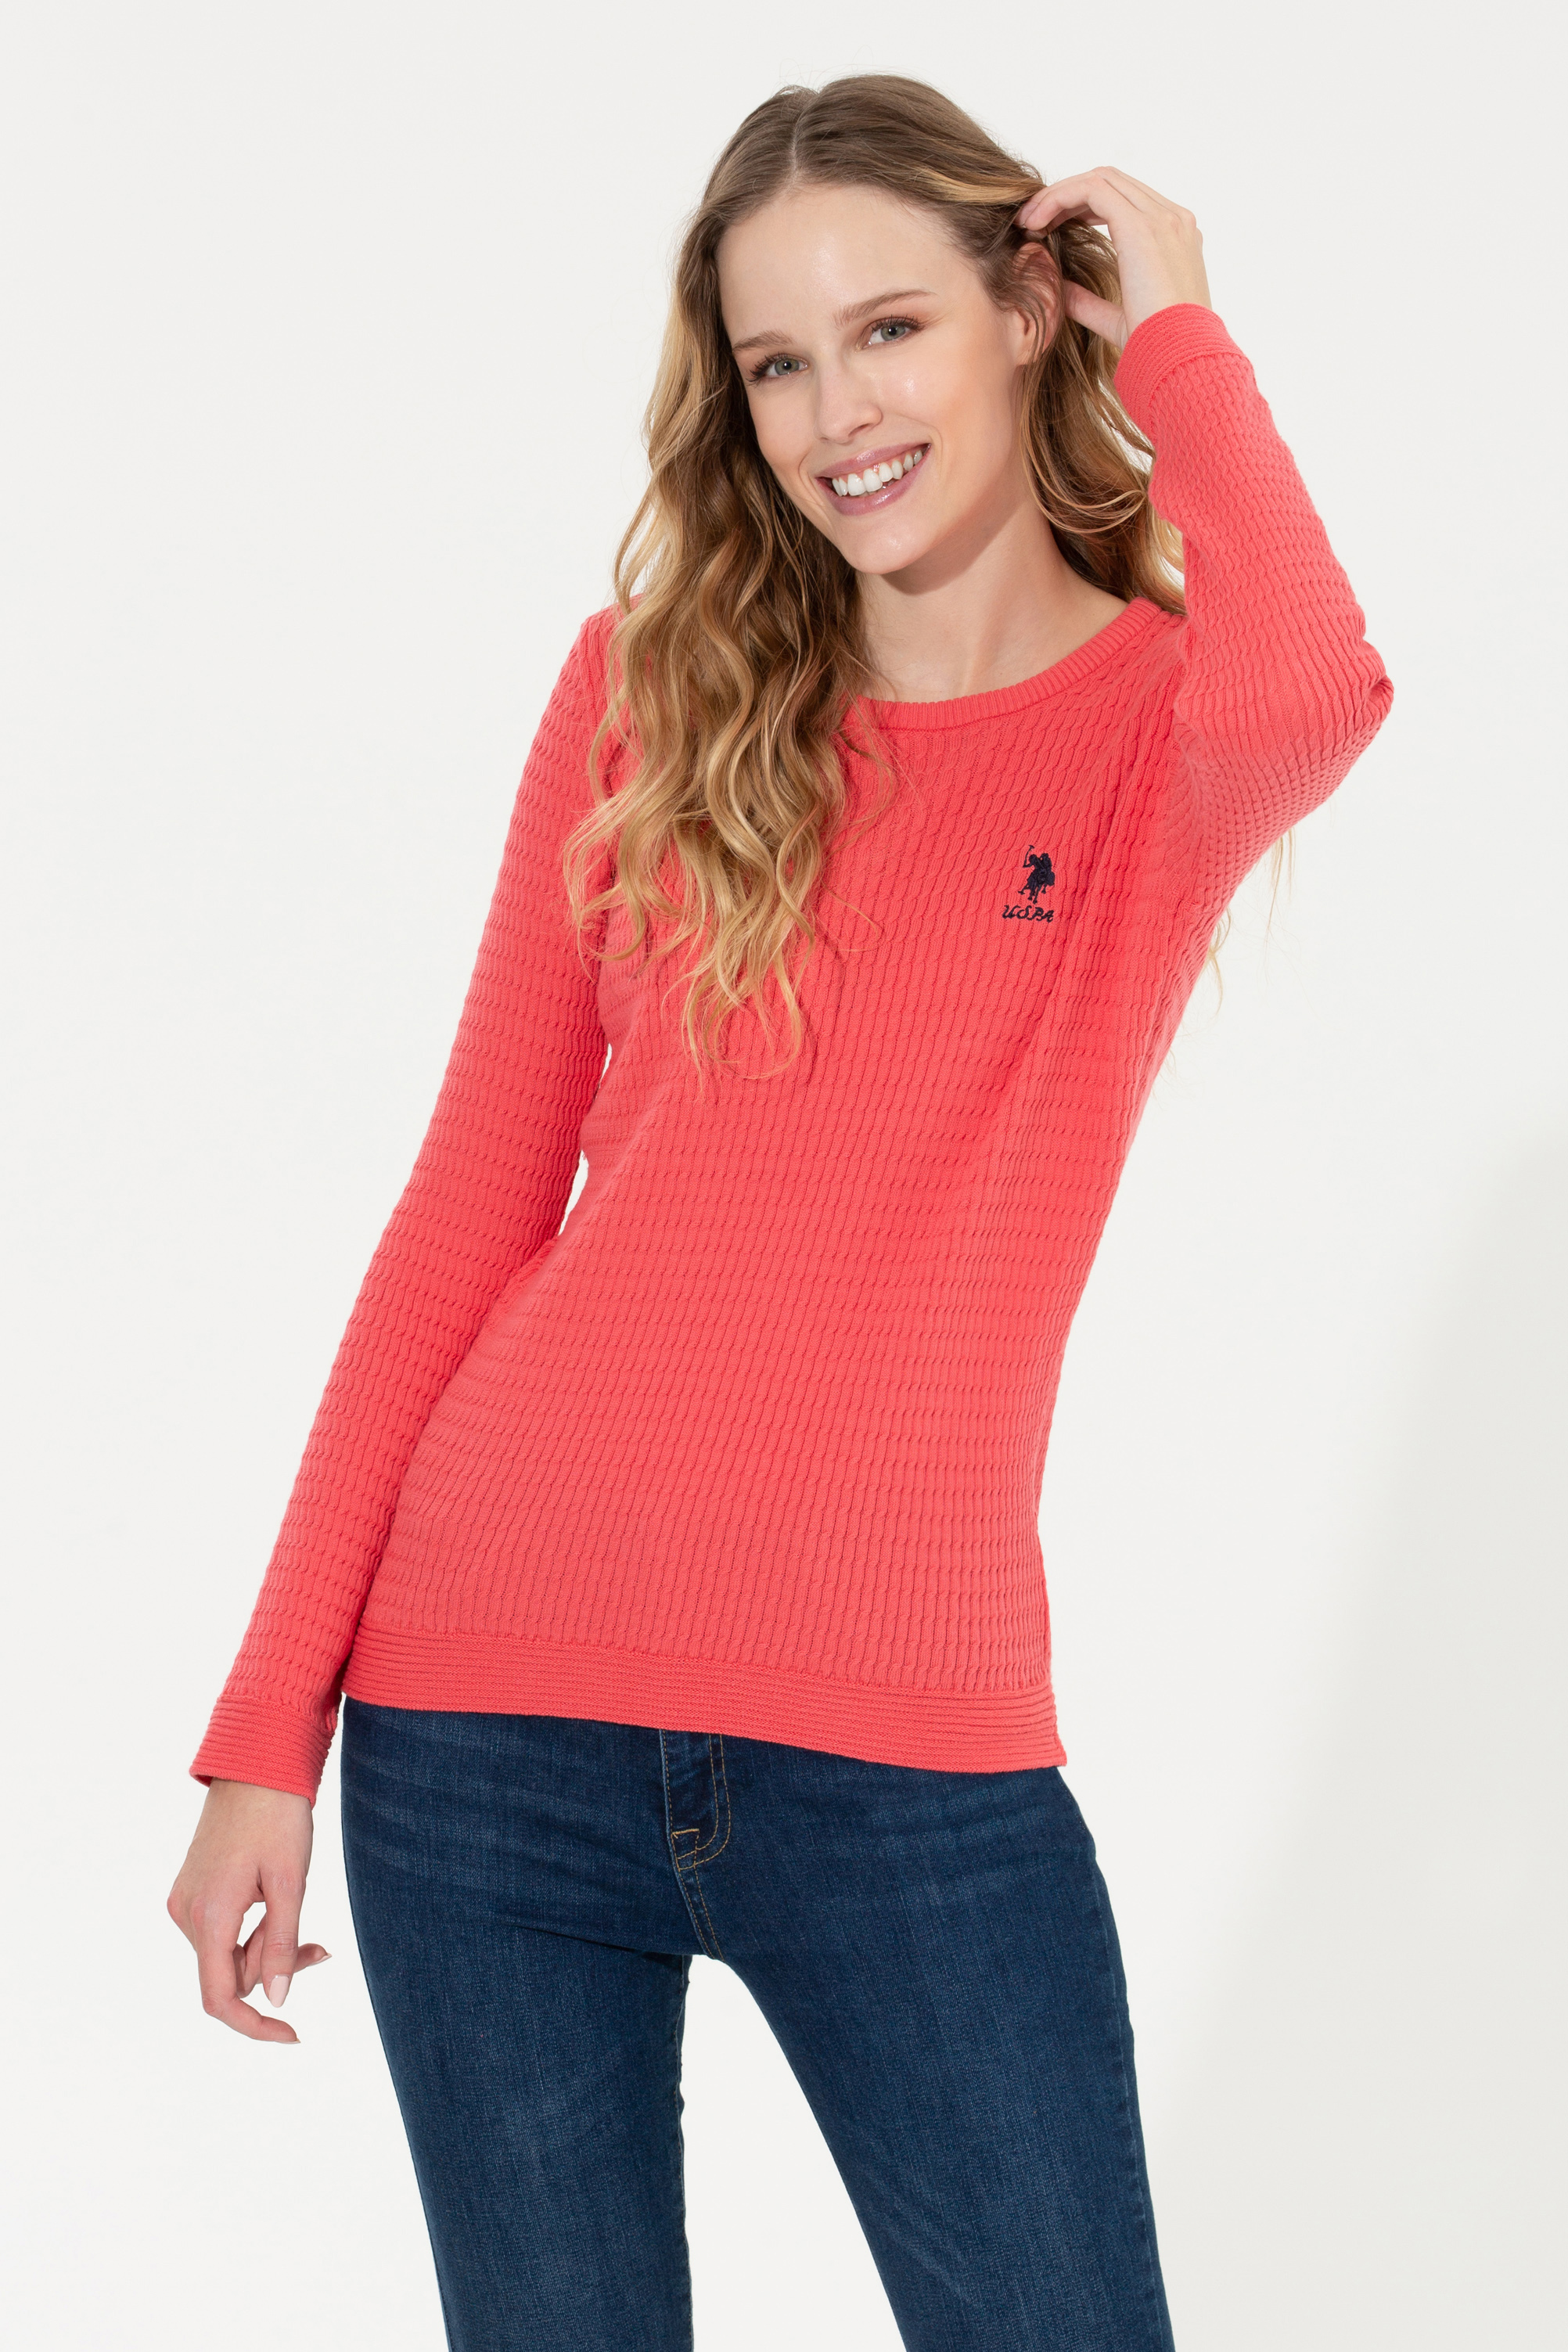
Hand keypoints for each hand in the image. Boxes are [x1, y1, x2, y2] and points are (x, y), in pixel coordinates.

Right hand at [167, 1779, 329, 2042]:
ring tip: (302, 1917)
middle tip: (320, 1946)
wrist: (255, 1765)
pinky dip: (252, 1930)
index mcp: (210, 1916)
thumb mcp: (291, 1882)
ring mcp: (185, 1901)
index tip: (291, 2034)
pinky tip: (278, 1905)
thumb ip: (282, 1944)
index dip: (254, 2026)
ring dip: (266, 1947)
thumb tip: (275, 2000)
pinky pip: (222, 1931)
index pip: (220, 1998)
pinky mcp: (192, 1889)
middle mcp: (187, 1914)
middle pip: (231, 1974)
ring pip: (228, 1953)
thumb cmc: (278, 1817)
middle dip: (274, 1968)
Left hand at [1015, 168, 1210, 351]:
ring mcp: (1162, 217)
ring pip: (1100, 179)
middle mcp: (1172, 219)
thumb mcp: (1117, 320)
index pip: (1124, 201)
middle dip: (1067, 196)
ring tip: (1029, 221)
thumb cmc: (1155, 349)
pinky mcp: (1142, 225)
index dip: (1082, 208)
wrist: (1179, 359)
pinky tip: (1036, 222)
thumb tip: (1059, 291)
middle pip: (1112, 183)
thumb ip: (1089, 301)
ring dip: (1058, 194)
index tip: (1050, 229)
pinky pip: (1092, 190)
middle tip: (1032, 221)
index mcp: (1174, 238)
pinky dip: (1059, 198)